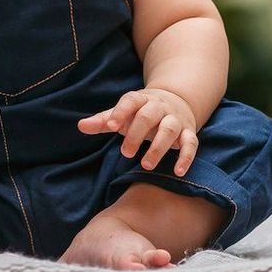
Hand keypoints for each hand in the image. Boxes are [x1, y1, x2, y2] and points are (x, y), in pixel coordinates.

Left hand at [78, 88, 198, 175]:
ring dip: (158, 147)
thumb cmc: (141, 112)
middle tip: (125, 153)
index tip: (111, 125)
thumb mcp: (123, 113)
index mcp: (141, 99)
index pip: (130, 101)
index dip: (120, 112)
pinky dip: (186, 157)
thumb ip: (104, 120)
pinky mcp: (188, 132)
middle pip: (148, 116)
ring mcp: (175, 119)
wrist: (176, 101)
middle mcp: (159, 107)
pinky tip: (178, 172)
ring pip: (169, 130)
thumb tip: (80, 126)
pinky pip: (191, 143)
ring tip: (146, 165)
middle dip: (136, 134)